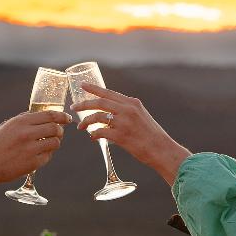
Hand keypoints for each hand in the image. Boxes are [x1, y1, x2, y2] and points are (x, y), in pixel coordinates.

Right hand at [0, 109, 70, 185]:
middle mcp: (27, 133)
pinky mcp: (33, 163)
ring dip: (55, 142)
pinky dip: (47, 154)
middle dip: (60, 130)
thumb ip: (23, 121)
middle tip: (59, 133)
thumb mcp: (6, 127)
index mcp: (20, 121)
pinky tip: (39, 154)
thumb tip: (40, 116)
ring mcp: (30, 149)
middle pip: (55, 128)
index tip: (67, 118)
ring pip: (55, 142)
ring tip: (49, 143)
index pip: (49, 115)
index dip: (61, 116)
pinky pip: (48, 156)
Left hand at [71, 83, 190, 184]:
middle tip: (74, 107)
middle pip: (99, 102)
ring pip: (97, 116)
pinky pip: (100, 132)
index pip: (109, 92)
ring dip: (86, 122)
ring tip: (81, 127)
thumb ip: (127, 111)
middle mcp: (128, 110)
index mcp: (132, 103)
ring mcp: (124, 122)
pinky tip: (93, 138)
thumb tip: (110, 113)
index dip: (93, 88)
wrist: (162, 150)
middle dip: (83, 104)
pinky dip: (94, 134)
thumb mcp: (141, 116)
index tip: (82, 85)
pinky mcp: (121, 136)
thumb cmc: (152, 136)